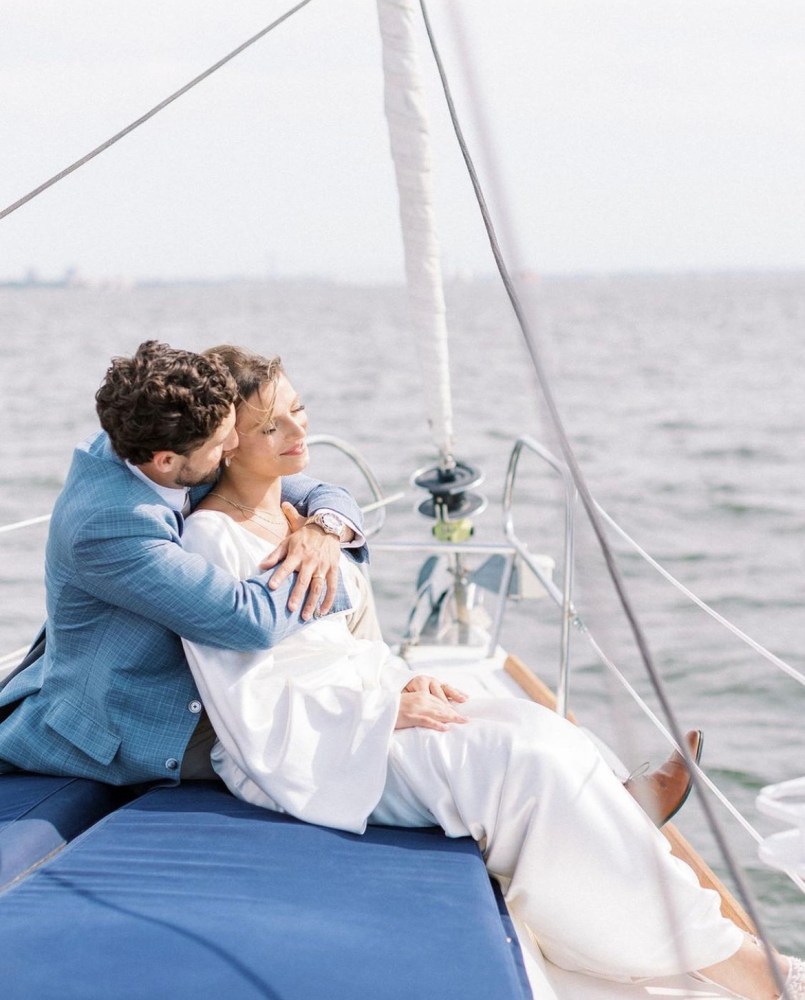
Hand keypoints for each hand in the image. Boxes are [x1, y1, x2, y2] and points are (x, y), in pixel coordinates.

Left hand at [259, 502, 339, 619]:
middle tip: (290, 609)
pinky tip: (323, 611)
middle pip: (303, 581)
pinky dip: (328, 600)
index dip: (279, 576)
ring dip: (312, 602)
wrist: (326, 526)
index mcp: (297, 554)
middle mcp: (310, 561)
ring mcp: (323, 567)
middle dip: (297, 595)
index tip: (272, 587)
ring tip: (305, 616)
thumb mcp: (287, 541)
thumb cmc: (303, 536)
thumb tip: (261, 566)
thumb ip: (275, 555)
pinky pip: (332, 587)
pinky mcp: (333, 569)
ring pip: (318, 587)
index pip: (286, 567)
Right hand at [395, 689, 468, 731]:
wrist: (379, 708)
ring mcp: (417, 708)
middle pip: (442, 707)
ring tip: (463, 722)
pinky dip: (437, 725)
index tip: (460, 713)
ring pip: (438, 713)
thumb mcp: (408, 703)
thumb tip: (430, 713)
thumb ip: (419, 705)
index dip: (451, 708)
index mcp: (420, 696)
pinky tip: (445, 728)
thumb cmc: (392, 708)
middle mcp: (421, 700)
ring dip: (452, 718)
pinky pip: (426, 721)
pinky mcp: (411, 717)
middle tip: (467, 719)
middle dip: (455, 713)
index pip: (439, 702)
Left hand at [402, 674, 468, 705]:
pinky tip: (466, 697)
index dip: (431, 701)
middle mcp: (429, 680)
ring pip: (447, 689)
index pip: (426, 692)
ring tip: (463, 700)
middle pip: (438, 691)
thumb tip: (409, 706)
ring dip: (455, 695)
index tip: (435, 710)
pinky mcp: (442, 686)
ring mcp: (437, 682)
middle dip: (443, 701)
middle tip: (449, 709)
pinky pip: (451, 689)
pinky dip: (458, 693)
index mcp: (419, 681)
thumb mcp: (403, 696)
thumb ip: (407, 700)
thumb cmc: (404, 694)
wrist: (404, 685)